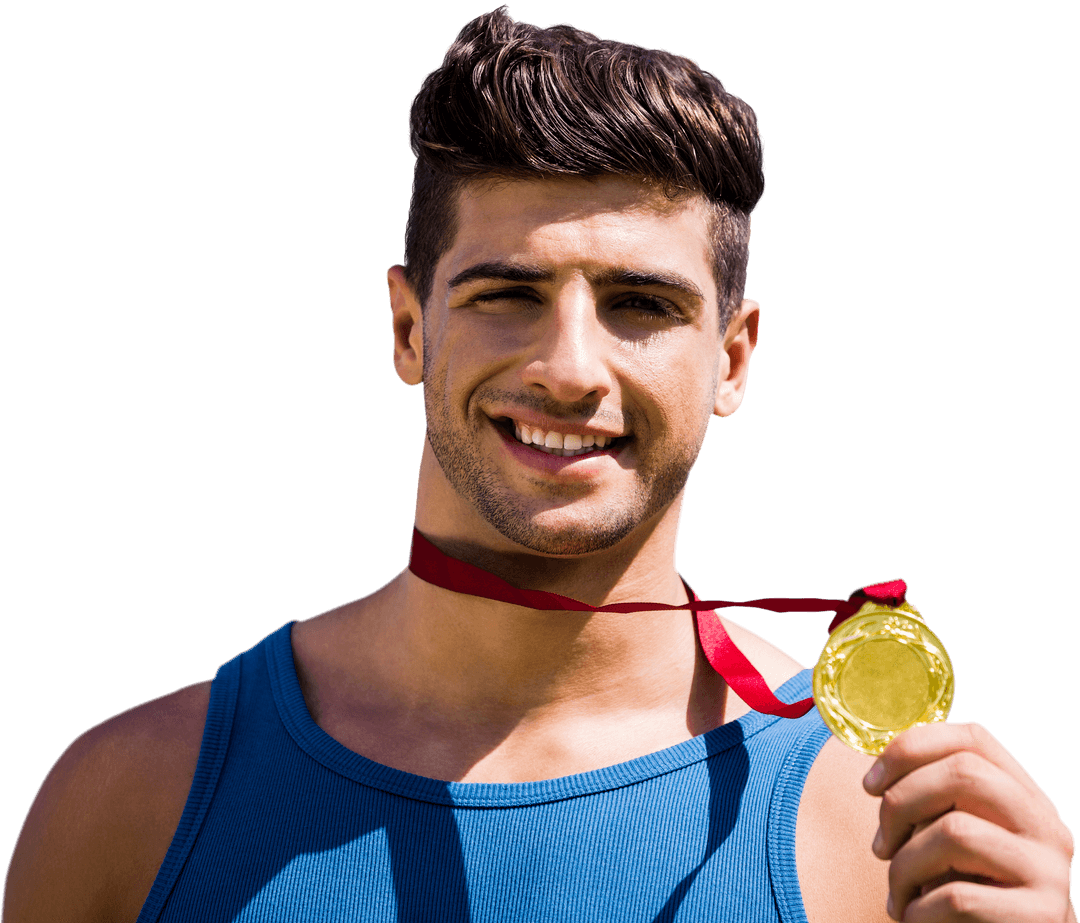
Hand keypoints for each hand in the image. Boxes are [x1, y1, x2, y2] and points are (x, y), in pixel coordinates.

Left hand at [862, 721, 1075, 921]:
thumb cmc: (973, 893)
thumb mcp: (957, 840)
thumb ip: (936, 803)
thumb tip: (879, 776)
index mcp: (1025, 796)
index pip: (972, 739)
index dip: (911, 748)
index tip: (870, 783)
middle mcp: (1045, 826)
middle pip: (963, 774)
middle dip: (901, 802)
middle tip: (880, 845)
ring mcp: (1049, 871)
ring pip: (956, 831)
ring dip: (905, 865)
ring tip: (897, 892)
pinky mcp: (1041, 916)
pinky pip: (959, 896)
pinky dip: (920, 909)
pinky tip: (914, 917)